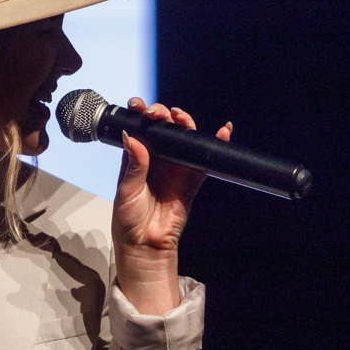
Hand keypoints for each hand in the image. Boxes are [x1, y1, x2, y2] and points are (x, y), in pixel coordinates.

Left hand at [111, 99, 231, 313]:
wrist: (146, 244)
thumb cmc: (129, 218)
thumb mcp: (127, 190)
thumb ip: (134, 165)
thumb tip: (131, 136)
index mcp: (136, 158)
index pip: (140, 129)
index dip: (140, 114)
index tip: (138, 105)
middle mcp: (157, 159)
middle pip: (164, 129)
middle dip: (163, 115)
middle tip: (159, 113)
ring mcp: (176, 168)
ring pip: (185, 139)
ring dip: (186, 123)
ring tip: (181, 117)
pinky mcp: (193, 179)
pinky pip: (206, 159)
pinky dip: (216, 144)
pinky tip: (223, 131)